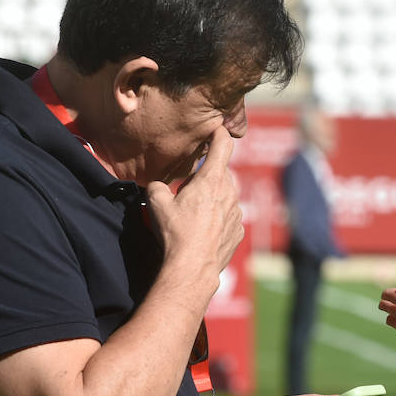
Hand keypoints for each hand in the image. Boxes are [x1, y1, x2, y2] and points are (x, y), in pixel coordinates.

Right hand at [144, 126, 243, 283]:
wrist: (192, 268)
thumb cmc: (176, 233)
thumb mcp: (157, 203)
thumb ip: (157, 186)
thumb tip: (157, 186)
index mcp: (212, 180)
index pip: (223, 145)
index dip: (220, 132)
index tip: (217, 127)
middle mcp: (230, 193)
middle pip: (221, 173)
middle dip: (206, 175)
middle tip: (187, 188)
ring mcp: (237, 213)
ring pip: (226, 195)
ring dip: (213, 198)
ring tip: (193, 213)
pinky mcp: (238, 231)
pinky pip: (228, 217)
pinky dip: (218, 218)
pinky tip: (202, 230)